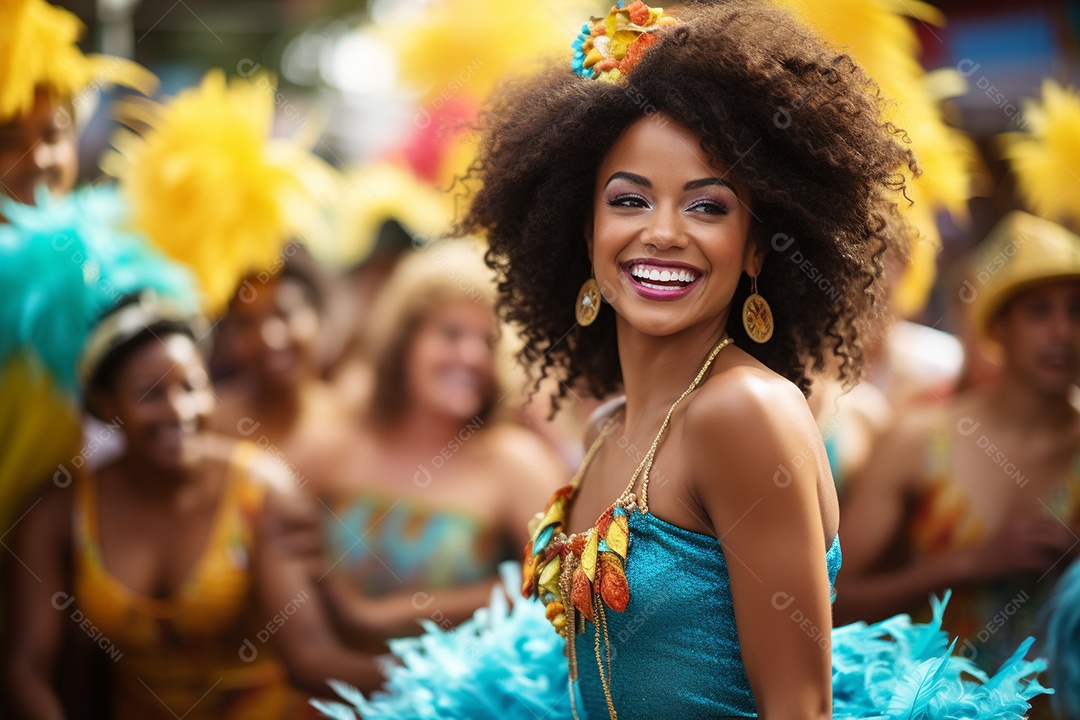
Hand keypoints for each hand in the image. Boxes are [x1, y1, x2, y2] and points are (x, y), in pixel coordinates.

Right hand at [963, 515, 1078, 580]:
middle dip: (1073, 548)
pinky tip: (1056, 578)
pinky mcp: (1018, 558)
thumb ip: (1034, 534)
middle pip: (1061, 533)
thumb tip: (1063, 541)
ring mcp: (1020, 542)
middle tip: (1075, 562)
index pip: (1058, 524)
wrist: (972, 562)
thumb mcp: (1014, 535)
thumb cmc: (994, 551)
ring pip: (1057, 546)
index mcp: (1023, 519)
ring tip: (1069, 570)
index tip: (1075, 550)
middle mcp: (1023, 526)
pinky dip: (1055, 572)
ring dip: (1067, 560)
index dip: (1072, 536)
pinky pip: (1047, 563)